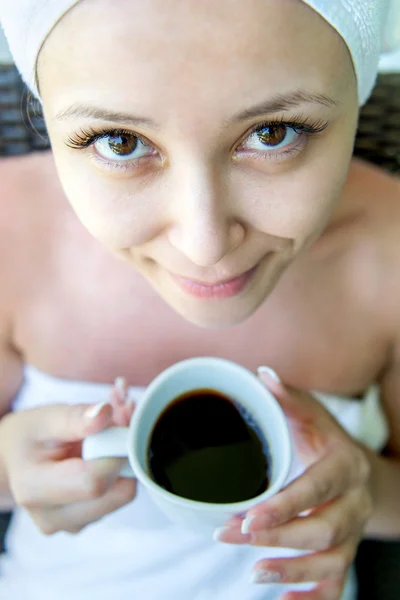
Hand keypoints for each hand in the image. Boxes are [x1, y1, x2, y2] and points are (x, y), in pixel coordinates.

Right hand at [0, 377, 135, 534]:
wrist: (16, 459)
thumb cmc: (29, 436)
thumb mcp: (45, 418)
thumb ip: (75, 417)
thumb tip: (104, 413)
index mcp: (34, 490)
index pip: (94, 482)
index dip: (115, 450)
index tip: (118, 419)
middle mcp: (53, 517)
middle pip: (117, 493)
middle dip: (126, 450)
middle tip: (121, 415)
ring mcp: (72, 524)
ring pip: (123, 493)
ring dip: (126, 457)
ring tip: (110, 429)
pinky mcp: (88, 520)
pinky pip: (119, 495)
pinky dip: (121, 468)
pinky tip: (107, 447)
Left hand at [216, 368, 373, 599]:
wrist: (359, 469)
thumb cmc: (326, 440)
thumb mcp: (311, 415)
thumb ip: (288, 397)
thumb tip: (262, 374)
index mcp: (346, 465)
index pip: (318, 489)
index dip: (286, 506)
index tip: (248, 517)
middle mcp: (355, 503)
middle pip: (324, 531)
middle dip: (277, 538)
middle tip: (230, 537)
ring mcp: (353, 534)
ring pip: (332, 562)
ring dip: (292, 571)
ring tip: (253, 574)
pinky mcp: (346, 554)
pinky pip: (336, 586)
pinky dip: (312, 598)